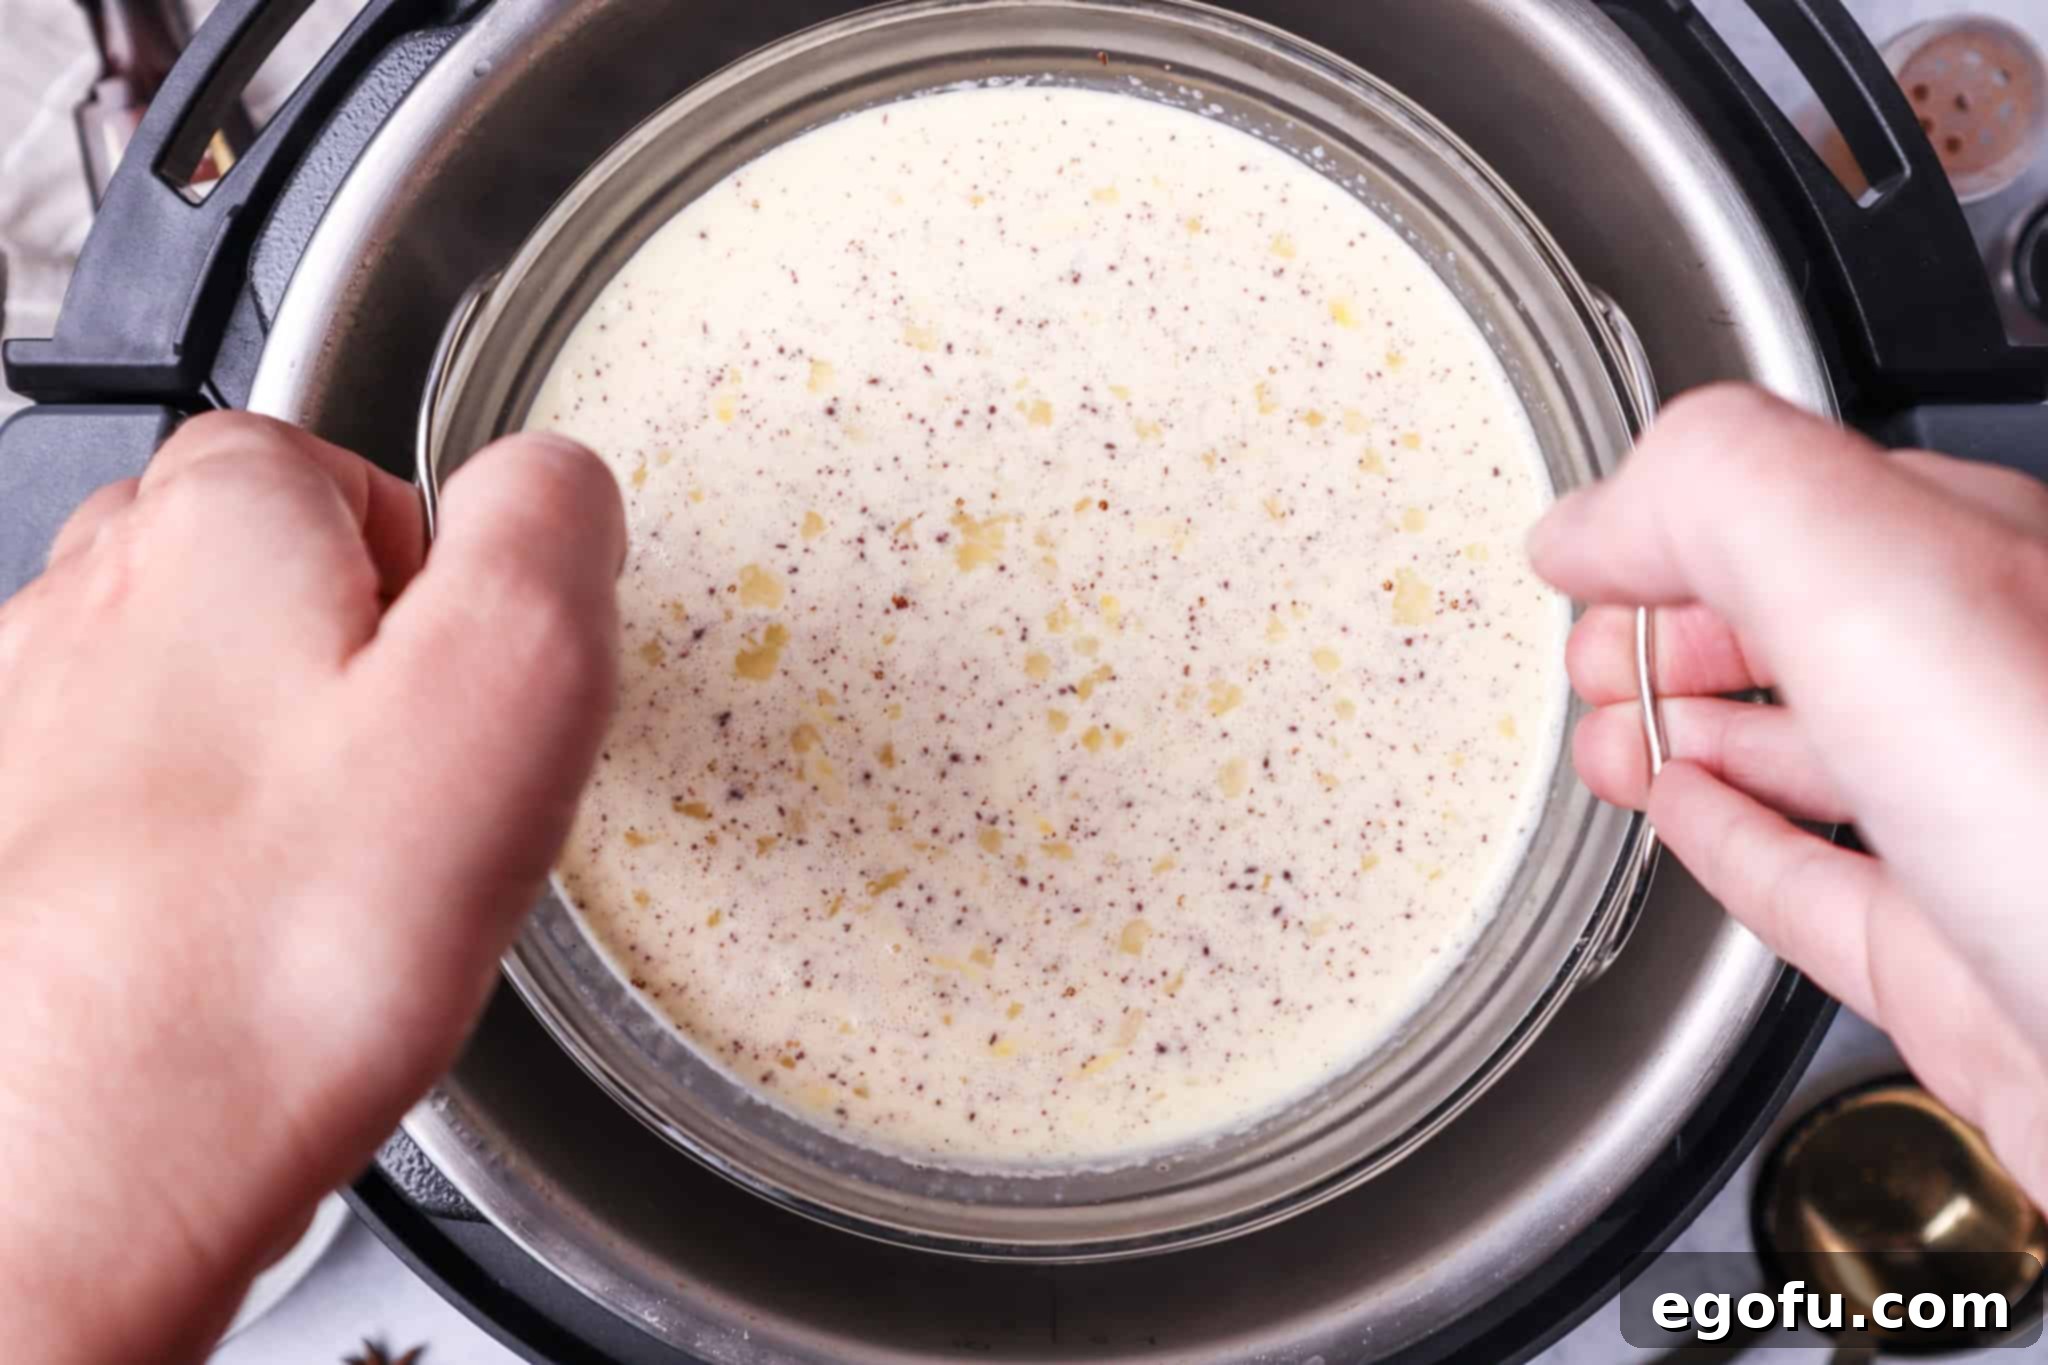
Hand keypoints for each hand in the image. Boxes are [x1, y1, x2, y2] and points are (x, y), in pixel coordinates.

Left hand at [0, 413, 622, 1362]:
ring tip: (333, 887)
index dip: (454, 597)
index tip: (470, 702)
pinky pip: (159, 811)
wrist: (78, 1161)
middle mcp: (91, 595)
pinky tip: (251, 937)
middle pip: (291, 589)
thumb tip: (552, 483)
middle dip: (370, 680)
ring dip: (288, 777)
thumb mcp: (510, 681)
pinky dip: (212, 858)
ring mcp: (33, 721)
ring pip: (219, 704)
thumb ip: (551, 528)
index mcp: (215, 519)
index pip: (376, 473)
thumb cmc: (273, 947)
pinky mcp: (16, 841)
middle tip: (417, 801)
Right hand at [1530, 384, 2047, 1206]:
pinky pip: (1820, 888)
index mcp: (1996, 579)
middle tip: (1589, 652)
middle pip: (1805, 632)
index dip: (1676, 522)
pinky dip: (1733, 845)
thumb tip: (1592, 523)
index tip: (1583, 551)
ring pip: (1809, 757)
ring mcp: (1985, 839)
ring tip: (1604, 732)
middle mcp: (2001, 697)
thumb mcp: (1880, 584)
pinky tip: (1683, 821)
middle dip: (1672, 631)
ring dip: (1685, 733)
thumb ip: (1723, 502)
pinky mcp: (1962, 971)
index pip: (1808, 506)